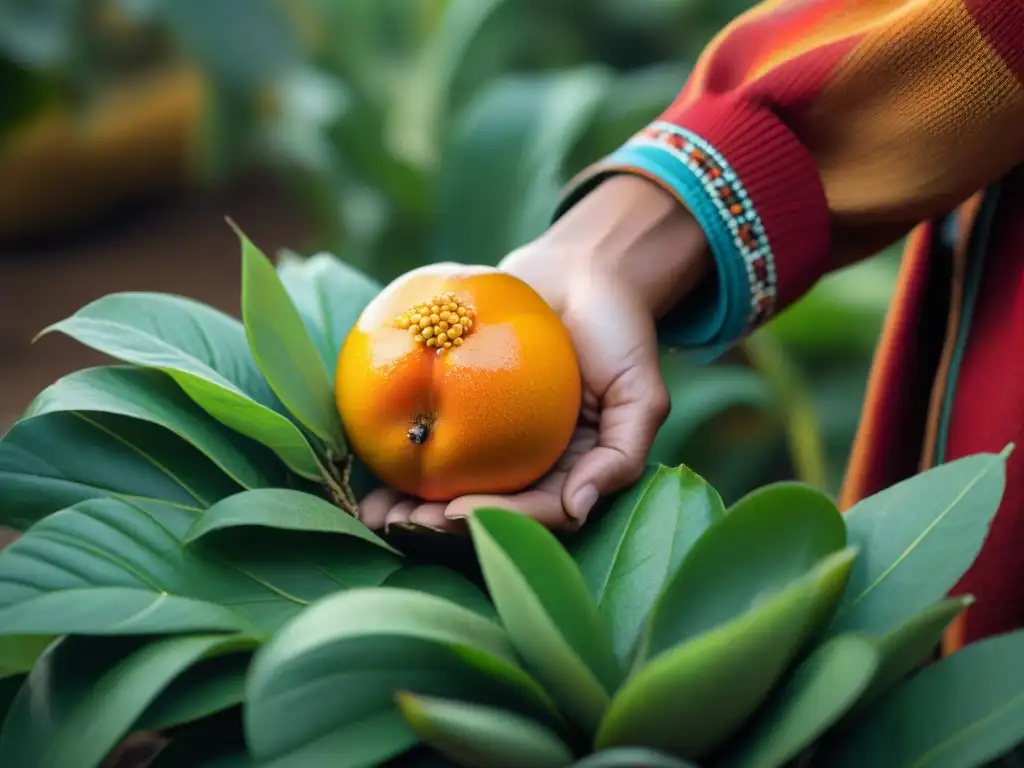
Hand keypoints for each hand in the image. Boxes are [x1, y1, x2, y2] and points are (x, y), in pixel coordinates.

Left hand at [359, 175, 709, 533]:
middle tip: (400, 521)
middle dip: (439, 526)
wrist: (580, 270)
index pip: (533, 513)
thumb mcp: (640, 391)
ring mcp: (495, 436)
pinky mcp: (463, 402)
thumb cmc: (618, 329)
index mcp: (571, 473)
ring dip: (410, 503)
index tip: (453, 513)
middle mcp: (531, 463)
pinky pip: (432, 430)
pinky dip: (399, 449)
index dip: (495, 522)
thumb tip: (578, 508)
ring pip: (450, 482)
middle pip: (484, 509)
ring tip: (373, 509)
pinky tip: (368, 456)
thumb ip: (622, 454)